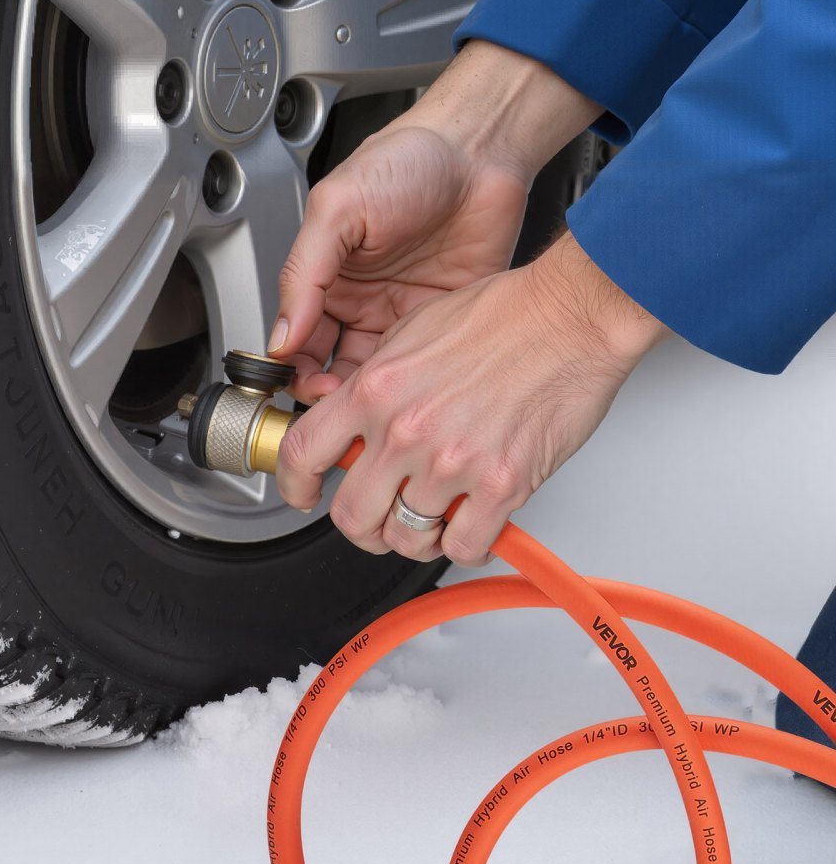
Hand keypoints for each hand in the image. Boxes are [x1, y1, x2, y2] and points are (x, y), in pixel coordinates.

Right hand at [269, 41, 604, 403]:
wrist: (480, 151)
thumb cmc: (409, 160)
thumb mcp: (338, 208)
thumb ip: (304, 272)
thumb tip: (282, 333)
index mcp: (327, 276)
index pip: (297, 339)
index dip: (291, 366)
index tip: (292, 386)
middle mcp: (361, 302)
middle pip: (330, 366)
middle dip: (326, 391)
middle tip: (331, 403)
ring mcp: (401, 316)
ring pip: (373, 375)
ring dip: (365, 395)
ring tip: (365, 401)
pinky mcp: (440, 325)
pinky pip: (418, 365)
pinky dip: (407, 383)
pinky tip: (402, 384)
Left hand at [276, 234, 669, 566]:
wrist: (571, 316)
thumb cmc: (503, 316)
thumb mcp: (411, 333)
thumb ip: (371, 384)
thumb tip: (349, 422)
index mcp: (376, 388)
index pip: (302, 453)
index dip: (293, 486)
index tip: (303, 495)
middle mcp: (407, 429)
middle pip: (351, 516)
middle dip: (359, 526)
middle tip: (375, 518)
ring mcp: (452, 462)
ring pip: (406, 538)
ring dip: (414, 536)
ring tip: (431, 516)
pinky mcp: (501, 485)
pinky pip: (463, 547)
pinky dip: (462, 545)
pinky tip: (469, 523)